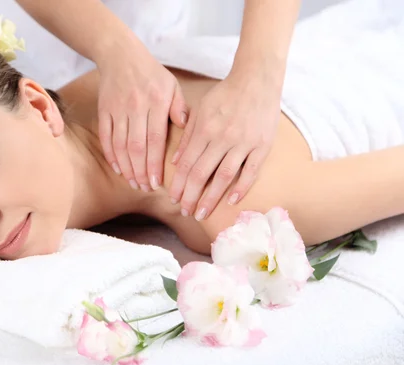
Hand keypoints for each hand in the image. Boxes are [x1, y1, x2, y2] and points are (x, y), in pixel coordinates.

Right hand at [97, 44, 187, 190]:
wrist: (120, 55)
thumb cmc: (152, 73)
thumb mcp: (172, 85)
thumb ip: (179, 107)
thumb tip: (185, 127)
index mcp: (155, 102)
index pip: (155, 140)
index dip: (155, 165)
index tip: (157, 183)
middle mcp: (135, 107)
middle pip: (136, 147)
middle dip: (140, 172)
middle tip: (145, 188)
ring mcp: (117, 109)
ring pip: (120, 145)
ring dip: (126, 168)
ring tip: (133, 183)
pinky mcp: (104, 110)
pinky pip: (106, 137)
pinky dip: (110, 155)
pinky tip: (117, 169)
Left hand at [169, 70, 281, 219]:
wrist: (257, 79)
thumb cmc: (225, 94)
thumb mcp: (200, 110)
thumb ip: (188, 135)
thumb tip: (175, 162)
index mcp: (204, 129)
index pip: (187, 164)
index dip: (179, 185)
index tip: (174, 200)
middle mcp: (222, 138)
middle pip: (202, 174)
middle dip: (191, 197)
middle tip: (186, 213)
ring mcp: (244, 143)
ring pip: (224, 177)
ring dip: (211, 198)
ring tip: (203, 213)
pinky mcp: (262, 145)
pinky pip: (251, 171)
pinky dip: (241, 187)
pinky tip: (231, 201)